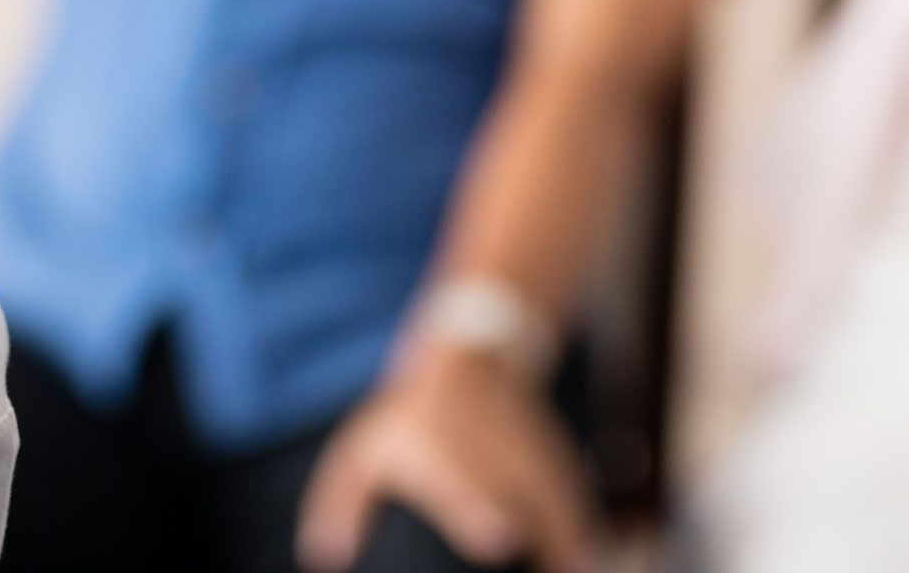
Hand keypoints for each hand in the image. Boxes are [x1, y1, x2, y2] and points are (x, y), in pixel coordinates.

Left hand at [296, 346, 599, 572]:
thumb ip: (341, 503)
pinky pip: (577, 507)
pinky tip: (583, 569)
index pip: (459, 485)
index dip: (475, 511)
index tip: (496, 537)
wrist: (474, 357)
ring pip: (556, 507)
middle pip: (516, 501)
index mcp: (435, 453)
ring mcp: (528, 458)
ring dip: (564, 548)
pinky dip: (583, 541)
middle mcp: (488, 455)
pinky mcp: (556, 464)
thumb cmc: (409, 418)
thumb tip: (324, 556)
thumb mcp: (364, 449)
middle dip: (529, 535)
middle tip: (538, 564)